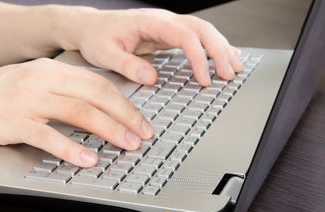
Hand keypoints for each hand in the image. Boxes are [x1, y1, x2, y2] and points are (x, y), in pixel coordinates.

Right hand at [0, 58, 153, 166]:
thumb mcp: (27, 86)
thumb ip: (57, 93)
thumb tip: (92, 111)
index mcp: (48, 70)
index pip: (97, 83)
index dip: (124, 102)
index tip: (141, 120)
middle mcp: (40, 80)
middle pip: (95, 94)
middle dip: (125, 116)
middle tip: (143, 135)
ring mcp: (26, 100)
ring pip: (79, 112)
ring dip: (108, 130)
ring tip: (127, 146)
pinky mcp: (11, 121)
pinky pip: (48, 135)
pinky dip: (72, 148)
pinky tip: (87, 159)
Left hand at [71, 8, 242, 85]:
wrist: (90, 27)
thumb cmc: (96, 38)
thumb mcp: (106, 54)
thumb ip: (128, 65)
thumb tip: (152, 77)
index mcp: (150, 22)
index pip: (184, 36)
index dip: (198, 57)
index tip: (204, 79)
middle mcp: (163, 20)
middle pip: (201, 29)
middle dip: (219, 51)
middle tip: (229, 75)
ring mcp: (167, 26)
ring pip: (203, 31)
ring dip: (221, 48)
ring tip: (235, 68)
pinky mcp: (167, 34)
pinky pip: (196, 37)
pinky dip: (212, 47)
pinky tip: (225, 56)